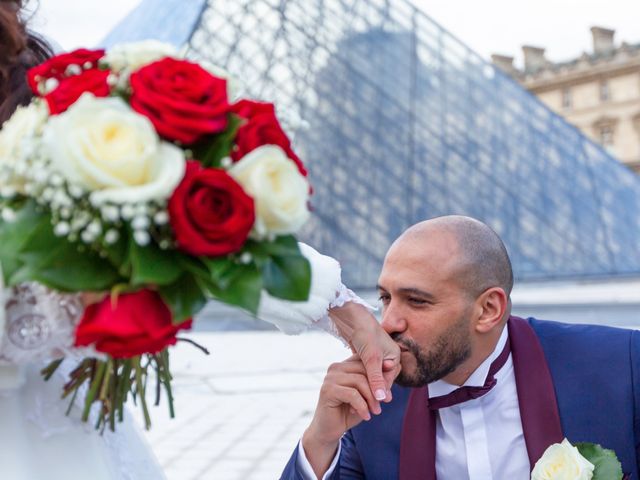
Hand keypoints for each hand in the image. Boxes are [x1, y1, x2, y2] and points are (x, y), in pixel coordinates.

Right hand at [302, 355, 380, 477]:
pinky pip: (352, 395)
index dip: (380, 371)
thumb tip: (394, 367)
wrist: (329, 431)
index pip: (365, 361)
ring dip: (371, 398)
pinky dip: (362, 406)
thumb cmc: (348, 411)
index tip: (390, 385)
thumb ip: (376, 382)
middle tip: (386, 401)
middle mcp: (335, 368)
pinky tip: (366, 416)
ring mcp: (330, 378)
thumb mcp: (366, 396)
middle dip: (377, 386)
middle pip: (364, 370)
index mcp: (344, 366)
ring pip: (360, 381)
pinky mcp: (328, 391)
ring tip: (376, 411)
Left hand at [329, 302, 400, 401]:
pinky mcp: (365, 356)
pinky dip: (360, 382)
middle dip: (373, 394)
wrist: (350, 316)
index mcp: (394, 356)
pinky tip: (353, 392)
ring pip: (372, 378)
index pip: (388, 380)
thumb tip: (382, 399)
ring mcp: (376, 357)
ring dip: (366, 390)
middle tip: (366, 410)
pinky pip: (365, 373)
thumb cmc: (364, 333)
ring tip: (358, 404)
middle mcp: (388, 357)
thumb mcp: (371, 358)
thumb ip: (376, 378)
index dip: (380, 394)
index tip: (373, 407)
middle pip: (381, 381)